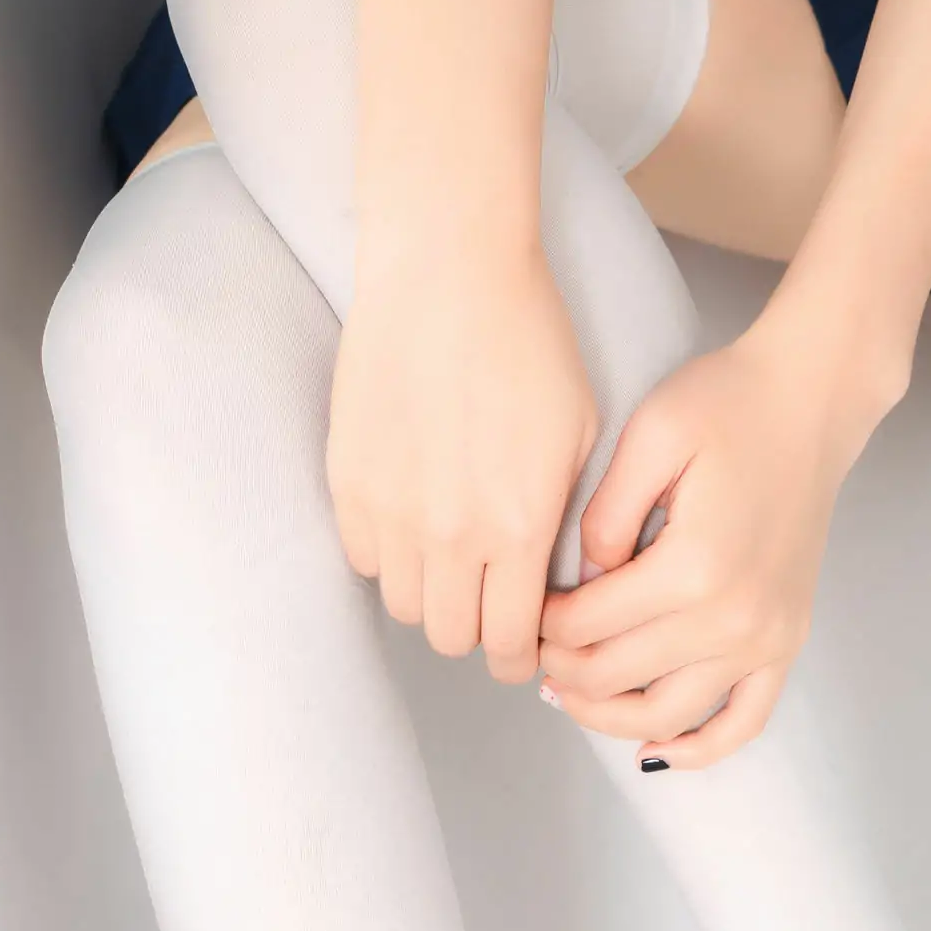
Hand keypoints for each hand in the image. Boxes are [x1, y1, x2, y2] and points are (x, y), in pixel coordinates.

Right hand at [328, 240, 597, 676]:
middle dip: (477, 630)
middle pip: (451, 637)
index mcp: (517, 529)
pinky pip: (363, 557)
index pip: (511, 643)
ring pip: (403, 605)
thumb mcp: (582, 435)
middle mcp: (450, 535)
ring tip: (452, 558)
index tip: (526, 648)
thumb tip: (557, 580)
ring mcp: (391, 511)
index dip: (521, 658)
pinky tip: (413, 518)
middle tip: (490, 603)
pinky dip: (388, 555)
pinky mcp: (348, 481)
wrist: (449, 273)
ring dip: (430, 594)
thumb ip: (565, 518)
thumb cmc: (532, 343)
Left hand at [536, 308, 905, 766]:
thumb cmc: (731, 405)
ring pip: (667, 715)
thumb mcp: (649, 436)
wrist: (812, 402)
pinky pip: (743, 722)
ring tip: (572, 693)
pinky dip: (697, 748)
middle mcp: (734, 619)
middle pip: (617, 676)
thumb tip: (581, 584)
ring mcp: (766, 639)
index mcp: (693, 568)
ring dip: (607, 715)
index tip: (531, 607)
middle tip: (538, 647)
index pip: (588, 626)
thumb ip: (603, 517)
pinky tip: (652, 750)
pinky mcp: (788, 642)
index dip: (544, 624)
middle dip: (563, 668)